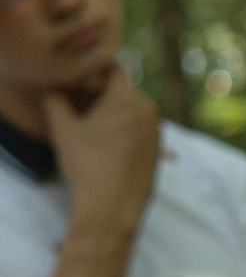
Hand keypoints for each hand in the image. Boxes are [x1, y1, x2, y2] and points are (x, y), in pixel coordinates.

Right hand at [45, 69, 159, 238]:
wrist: (113, 208)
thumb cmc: (88, 165)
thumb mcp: (63, 128)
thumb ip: (56, 98)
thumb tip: (56, 87)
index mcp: (129, 99)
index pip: (113, 69)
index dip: (94, 73)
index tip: (79, 88)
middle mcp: (150, 112)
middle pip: (123, 90)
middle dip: (101, 94)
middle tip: (80, 109)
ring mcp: (158, 133)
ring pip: (132, 110)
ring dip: (112, 113)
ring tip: (91, 130)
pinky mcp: (159, 151)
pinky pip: (140, 129)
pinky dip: (124, 130)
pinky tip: (106, 147)